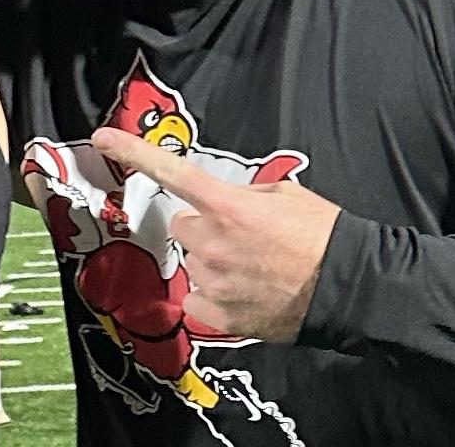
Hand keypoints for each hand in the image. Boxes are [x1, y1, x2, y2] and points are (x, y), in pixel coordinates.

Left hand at [92, 126, 341, 342]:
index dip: (133, 152)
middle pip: (184, 226)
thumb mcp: (282, 194)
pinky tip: (244, 293)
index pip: (170, 171)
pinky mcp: (221, 316)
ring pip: (194, 262)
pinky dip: (214, 297)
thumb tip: (223, 203)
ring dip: (213, 262)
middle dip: (205, 228)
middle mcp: (211, 241)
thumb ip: (242, 194)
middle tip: (242, 237)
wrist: (351, 288)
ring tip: (254, 268)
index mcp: (227, 204)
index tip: (103, 138)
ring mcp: (214, 280)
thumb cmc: (322, 235)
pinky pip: (198, 299)